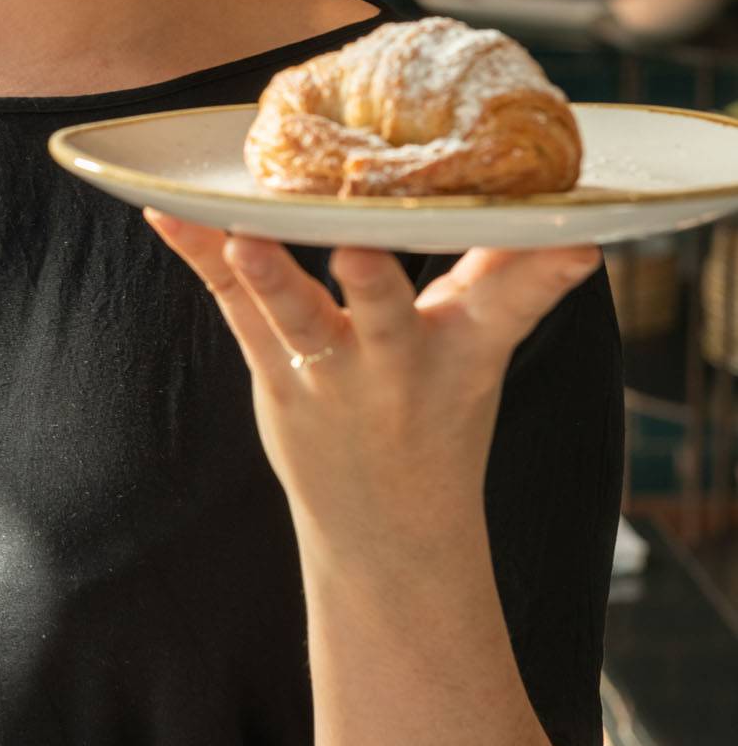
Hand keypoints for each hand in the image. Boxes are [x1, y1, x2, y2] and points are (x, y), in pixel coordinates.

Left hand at [143, 211, 600, 556]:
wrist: (389, 534)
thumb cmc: (438, 414)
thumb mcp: (482, 354)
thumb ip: (510, 283)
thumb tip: (581, 230)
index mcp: (464, 351)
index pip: (511, 304)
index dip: (543, 272)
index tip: (581, 241)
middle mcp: (397, 363)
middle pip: (387, 314)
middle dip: (374, 284)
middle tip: (358, 250)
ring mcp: (330, 375)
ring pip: (296, 316)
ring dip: (270, 277)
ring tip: (243, 239)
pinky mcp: (275, 377)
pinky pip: (231, 305)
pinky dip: (198, 256)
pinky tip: (163, 211)